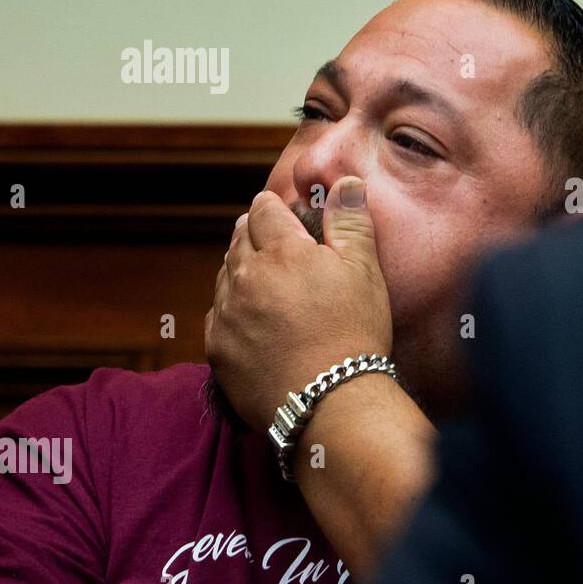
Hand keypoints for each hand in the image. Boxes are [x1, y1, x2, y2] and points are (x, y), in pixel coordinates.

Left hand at [205, 175, 392, 434]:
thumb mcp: (364, 270)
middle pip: (239, 238)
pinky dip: (231, 307)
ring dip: (239, 267)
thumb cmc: (355, 332)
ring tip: (259, 274)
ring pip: (225, 275)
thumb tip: (344, 182)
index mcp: (281, 251)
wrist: (331, 400)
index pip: (263, 210)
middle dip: (252, 232)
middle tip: (267, 235)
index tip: (279, 209)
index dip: (272, 206)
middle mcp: (245, 276)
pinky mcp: (219, 349)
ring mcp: (228, 314)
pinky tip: (248, 315)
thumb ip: (350, 222)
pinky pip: (218, 314)